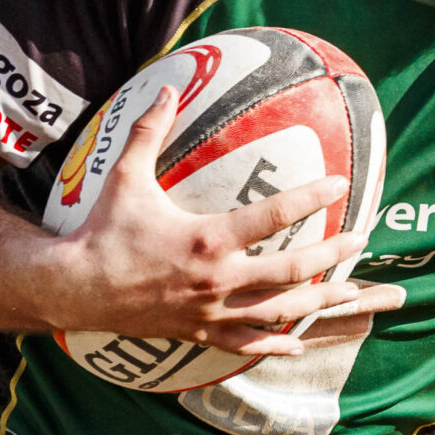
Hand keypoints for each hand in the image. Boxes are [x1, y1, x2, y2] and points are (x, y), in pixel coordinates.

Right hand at [55, 88, 404, 356]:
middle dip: (331, 255)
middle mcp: (217, 279)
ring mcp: (210, 311)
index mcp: (207, 239)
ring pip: (278, 312)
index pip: (273, 215)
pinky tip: (298, 344)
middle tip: (360, 240)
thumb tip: (166, 88)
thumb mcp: (125, 177)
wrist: (74, 288)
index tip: (339, 184)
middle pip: (291, 269)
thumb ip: (149, 132)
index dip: (311, 197)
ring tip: (350, 292)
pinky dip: (275, 346)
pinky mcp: (198, 333)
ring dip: (318, 302)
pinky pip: (244, 345)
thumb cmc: (101, 231)